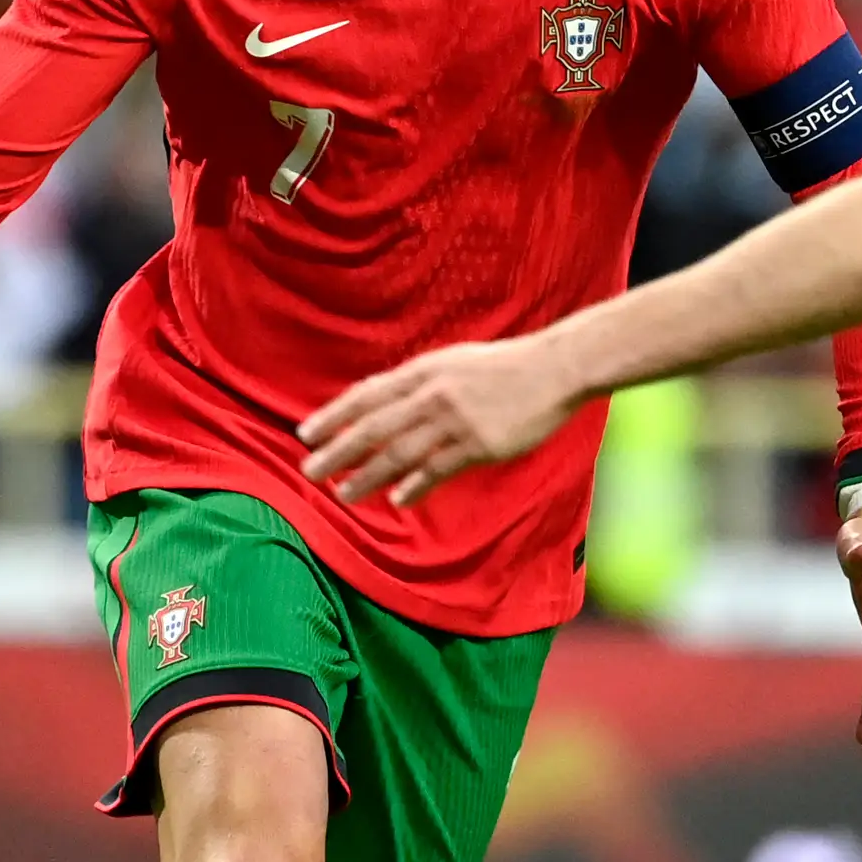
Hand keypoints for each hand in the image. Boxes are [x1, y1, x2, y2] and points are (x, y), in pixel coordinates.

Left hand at [299, 335, 583, 506]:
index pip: (367, 395)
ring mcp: (455, 420)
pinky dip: (415, 485)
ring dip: (367, 475)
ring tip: (343, 494)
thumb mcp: (453, 362)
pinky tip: (397, 499)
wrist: (554, 369)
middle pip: (374, 427)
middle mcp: (432, 394)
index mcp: (424, 371)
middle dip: (338, 450)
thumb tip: (385, 401)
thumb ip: (420, 382)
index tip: (306, 434)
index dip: (335, 415)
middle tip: (308, 470)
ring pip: (400, 453)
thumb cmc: (505, 366)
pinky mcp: (479, 444)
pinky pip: (438, 469)